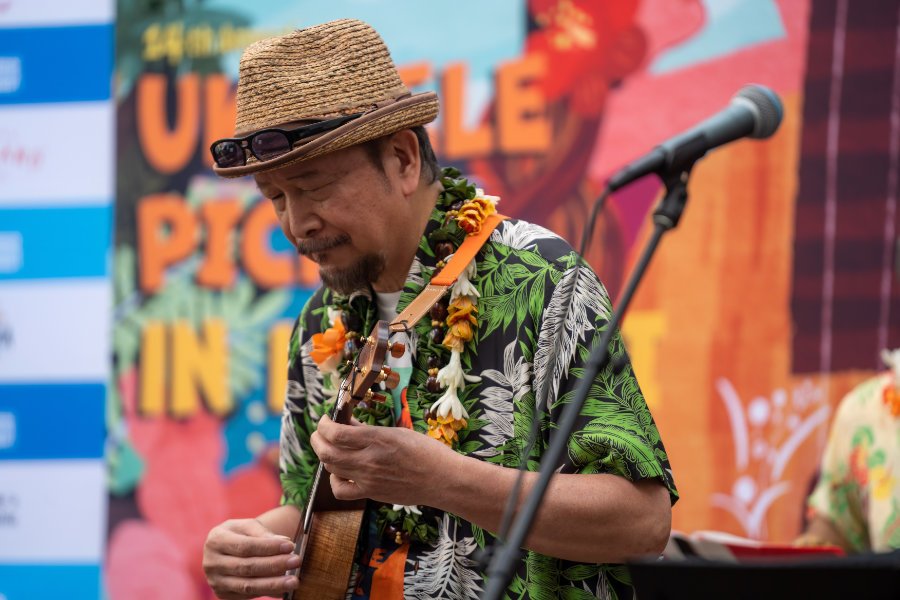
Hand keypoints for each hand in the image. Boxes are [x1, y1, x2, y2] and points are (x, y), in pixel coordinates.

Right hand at [203, 518, 299, 598]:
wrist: (225, 548)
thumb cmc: (239, 534)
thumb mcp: (248, 526)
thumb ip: (264, 533)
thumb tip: (285, 542)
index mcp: (216, 540)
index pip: (245, 546)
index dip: (268, 547)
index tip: (290, 546)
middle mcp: (212, 563)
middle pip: (247, 567)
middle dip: (274, 565)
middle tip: (296, 561)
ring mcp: (216, 581)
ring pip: (248, 585)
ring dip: (273, 584)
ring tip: (293, 581)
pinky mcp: (223, 595)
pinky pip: (248, 596)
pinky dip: (267, 592)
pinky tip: (283, 590)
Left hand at [310, 414, 456, 505]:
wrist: (442, 479)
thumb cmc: (425, 452)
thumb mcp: (397, 432)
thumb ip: (368, 430)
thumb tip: (347, 424)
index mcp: (378, 439)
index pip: (336, 433)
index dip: (323, 425)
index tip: (326, 420)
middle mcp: (369, 460)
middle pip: (327, 452)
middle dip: (318, 439)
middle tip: (321, 432)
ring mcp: (369, 480)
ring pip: (331, 469)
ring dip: (325, 456)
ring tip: (331, 448)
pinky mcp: (371, 494)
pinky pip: (342, 490)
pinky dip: (335, 480)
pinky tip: (341, 472)